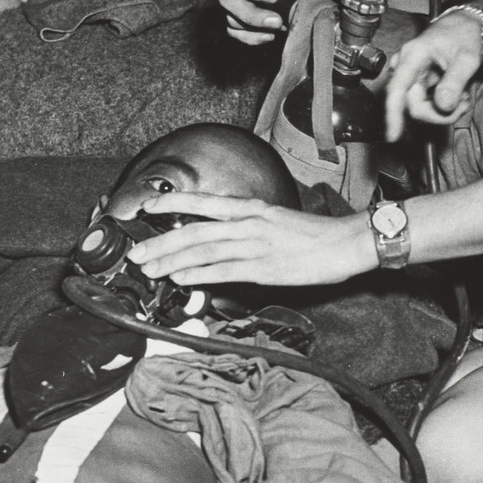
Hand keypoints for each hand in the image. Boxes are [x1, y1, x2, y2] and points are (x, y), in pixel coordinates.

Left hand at [128, 192, 370, 287]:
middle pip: (194, 230)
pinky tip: (180, 279)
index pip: (203, 203)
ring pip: (204, 250)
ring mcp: (255, 245)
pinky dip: (199, 275)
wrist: (346, 243)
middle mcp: (248, 223)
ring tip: (150, 269)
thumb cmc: (314, 235)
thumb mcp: (276, 222)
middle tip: (136, 253)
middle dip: (160, 242)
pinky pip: (224, 271)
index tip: (146, 208)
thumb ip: (246, 229)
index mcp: (251, 209)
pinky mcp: (264, 269)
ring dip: (172, 260)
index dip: (171, 204)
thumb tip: (221, 242)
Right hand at [384, 13, 482, 141]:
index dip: (392, 113)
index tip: (392, 136)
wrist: (464, 27)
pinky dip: (443, 106)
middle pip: (413, 106)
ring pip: (420, 108)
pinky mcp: (417, 84)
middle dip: (439, 113)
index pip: (397, 88)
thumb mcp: (467, 58)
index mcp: (413, 55)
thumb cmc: (464, 36)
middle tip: (464, 105)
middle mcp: (406, 67)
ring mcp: (410, 76)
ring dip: (443, 110)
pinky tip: (456, 95)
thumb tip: (442, 105)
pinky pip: (425, 104)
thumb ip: (455, 81)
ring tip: (463, 97)